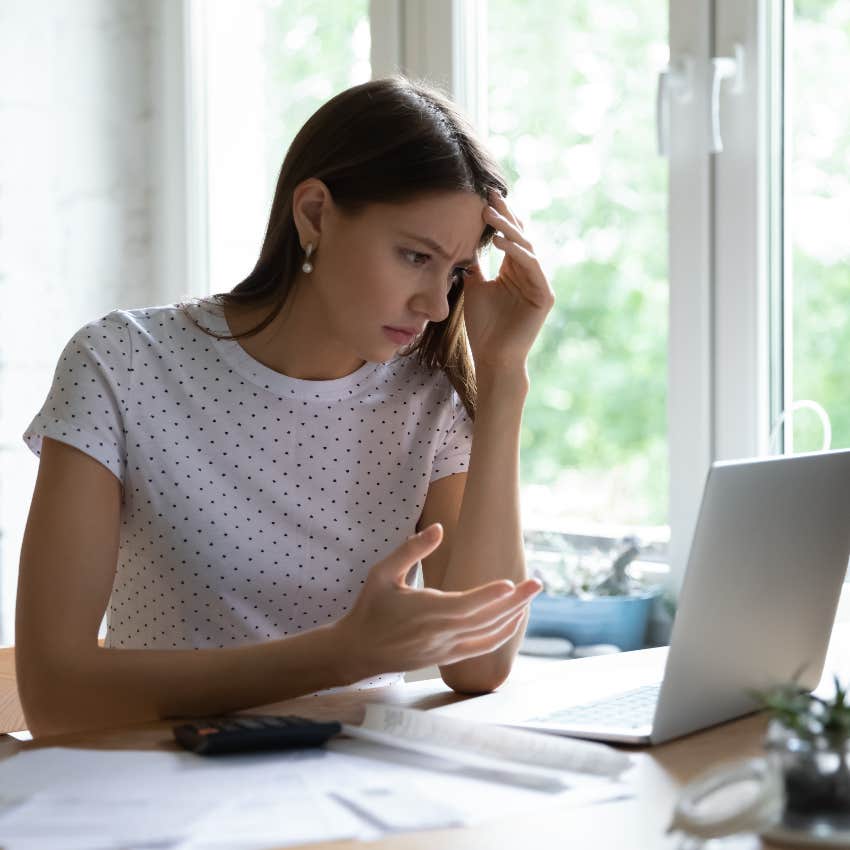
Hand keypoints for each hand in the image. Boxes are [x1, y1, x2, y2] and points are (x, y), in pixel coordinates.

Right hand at [333, 523, 542, 681]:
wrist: (357, 650)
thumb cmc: (370, 607)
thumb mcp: (382, 573)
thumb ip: (411, 550)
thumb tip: (439, 528)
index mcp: (425, 612)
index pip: (466, 605)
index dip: (490, 596)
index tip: (512, 584)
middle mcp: (439, 633)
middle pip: (486, 620)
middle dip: (516, 602)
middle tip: (538, 583)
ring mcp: (445, 649)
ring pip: (488, 636)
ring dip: (513, 617)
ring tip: (530, 598)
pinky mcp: (446, 658)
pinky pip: (481, 649)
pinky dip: (500, 635)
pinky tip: (512, 621)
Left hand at [461, 188, 554, 370]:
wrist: (492, 357)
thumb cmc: (483, 327)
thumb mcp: (474, 287)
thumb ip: (474, 265)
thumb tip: (462, 243)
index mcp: (514, 270)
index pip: (508, 236)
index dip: (499, 216)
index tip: (484, 195)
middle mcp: (529, 273)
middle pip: (519, 236)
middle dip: (505, 215)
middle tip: (490, 196)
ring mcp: (539, 283)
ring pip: (526, 248)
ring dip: (508, 229)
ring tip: (489, 215)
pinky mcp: (545, 296)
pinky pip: (532, 266)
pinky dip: (517, 252)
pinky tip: (500, 241)